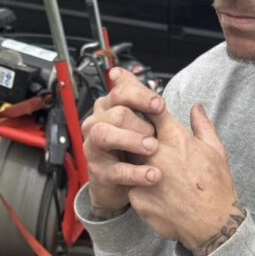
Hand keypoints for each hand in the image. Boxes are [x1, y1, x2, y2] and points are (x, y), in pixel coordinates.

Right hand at [81, 67, 165, 214]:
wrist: (118, 183)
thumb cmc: (128, 147)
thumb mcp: (134, 120)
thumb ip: (132, 96)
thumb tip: (119, 72)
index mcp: (107, 108)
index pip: (120, 92)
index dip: (142, 97)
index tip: (160, 105)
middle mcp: (96, 124)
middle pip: (117, 113)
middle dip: (141, 123)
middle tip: (157, 134)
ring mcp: (94, 147)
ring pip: (105, 135)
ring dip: (132, 140)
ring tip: (152, 148)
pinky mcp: (98, 171)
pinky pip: (115, 170)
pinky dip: (136, 173)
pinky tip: (152, 175)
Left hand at [128, 103, 245, 255]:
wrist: (212, 224)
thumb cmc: (216, 185)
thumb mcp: (215, 150)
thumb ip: (202, 125)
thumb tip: (196, 106)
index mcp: (175, 137)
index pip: (149, 107)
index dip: (134, 92)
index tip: (122, 82)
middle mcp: (156, 152)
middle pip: (129, 129)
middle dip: (128, 127)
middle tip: (128, 129)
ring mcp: (143, 174)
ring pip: (125, 156)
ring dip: (130, 154)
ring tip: (139, 162)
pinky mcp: (136, 196)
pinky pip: (130, 183)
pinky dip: (135, 183)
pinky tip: (150, 190)